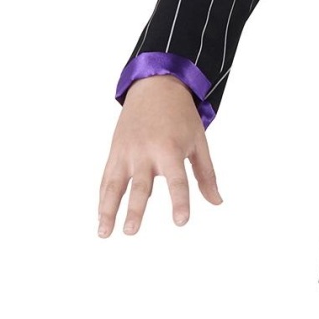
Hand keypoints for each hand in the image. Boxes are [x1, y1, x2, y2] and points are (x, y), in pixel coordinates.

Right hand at [98, 75, 222, 236]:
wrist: (155, 86)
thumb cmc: (181, 116)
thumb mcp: (199, 142)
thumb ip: (206, 174)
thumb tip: (216, 202)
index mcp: (170, 149)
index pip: (176, 181)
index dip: (179, 202)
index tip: (181, 222)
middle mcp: (145, 152)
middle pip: (140, 186)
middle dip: (135, 209)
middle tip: (131, 231)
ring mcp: (127, 152)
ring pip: (114, 184)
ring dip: (107, 209)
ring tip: (104, 232)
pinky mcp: (115, 151)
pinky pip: (107, 178)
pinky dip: (102, 197)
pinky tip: (101, 217)